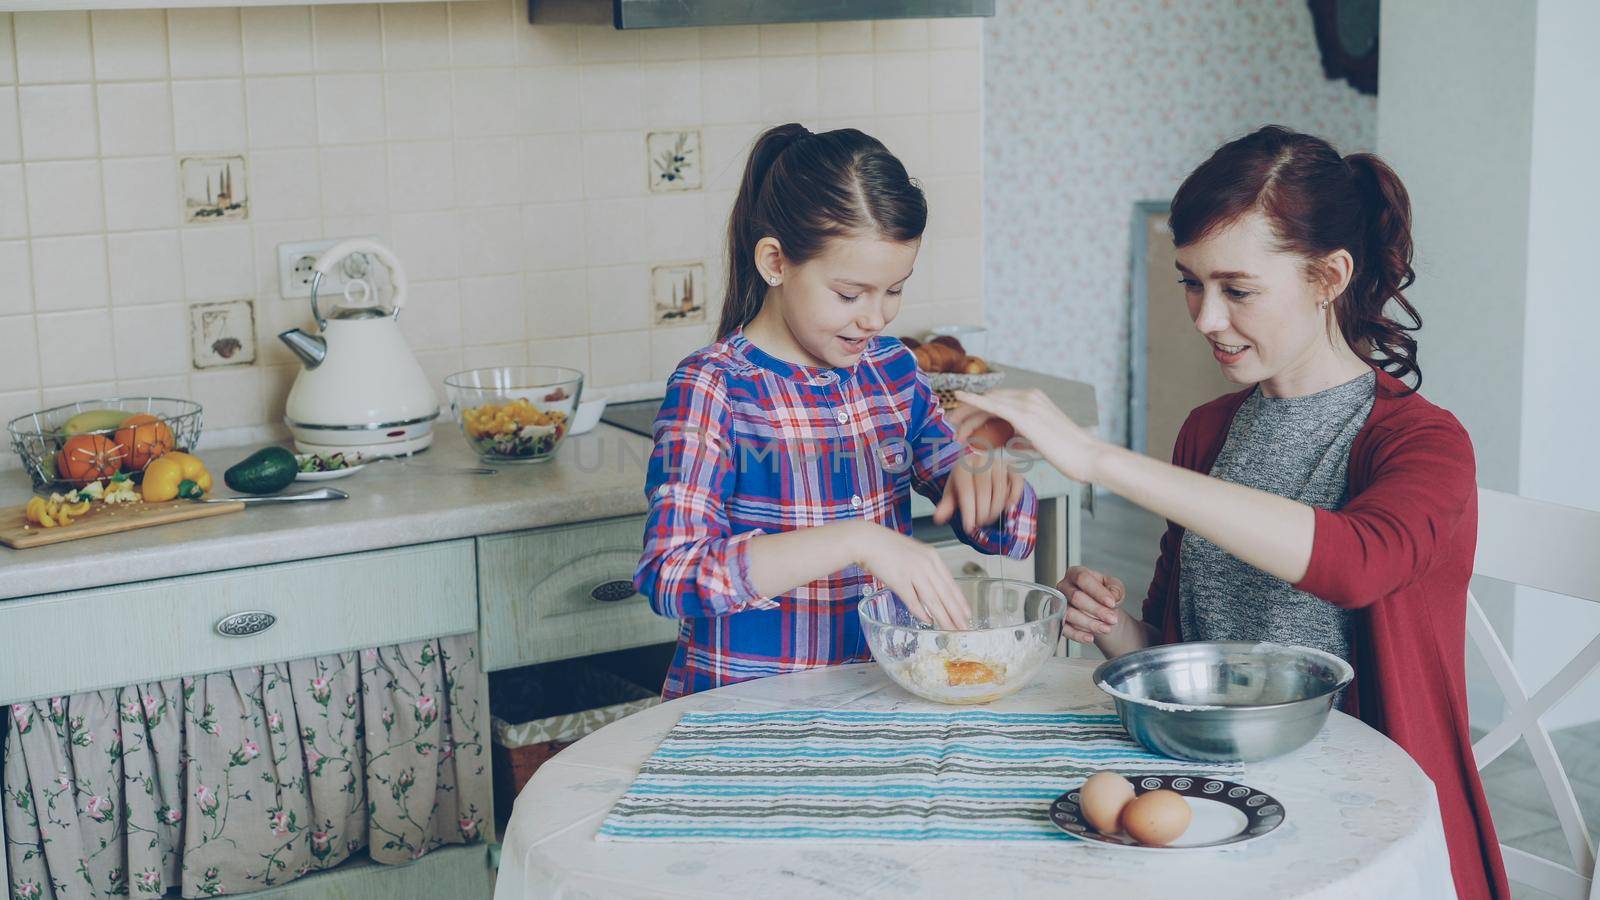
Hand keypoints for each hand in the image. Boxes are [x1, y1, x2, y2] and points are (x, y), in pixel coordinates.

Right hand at [853, 523, 972, 629]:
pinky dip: (921, 612)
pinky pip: (913, 601)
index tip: (967, 613)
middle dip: (956, 613)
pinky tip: (928, 621)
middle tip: (964, 628)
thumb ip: (925, 568)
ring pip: (933, 600)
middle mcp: (926, 565)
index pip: (951, 583)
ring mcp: (913, 572)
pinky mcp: (899, 581)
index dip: (960, 601)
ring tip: (950, 629)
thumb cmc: (887, 546)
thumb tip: (932, 588)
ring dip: (943, 617)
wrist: (867, 540)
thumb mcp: (914, 553)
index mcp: (932, 557)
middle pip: (945, 594)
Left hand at [933, 449, 1026, 532]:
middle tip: (979, 523)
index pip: (967, 491)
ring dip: (995, 510)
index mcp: (964, 466)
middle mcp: (982, 462)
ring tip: (988, 518)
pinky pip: (1016, 485)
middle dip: (982, 513)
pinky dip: (1012, 499)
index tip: (968, 527)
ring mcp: (999, 463)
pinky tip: (1005, 508)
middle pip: (984, 492)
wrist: (980, 464)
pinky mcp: (1013, 468)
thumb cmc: (966, 480)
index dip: (968, 512)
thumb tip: (938, 518)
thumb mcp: (953, 491)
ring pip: (1000, 491)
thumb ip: (946, 505)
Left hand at [953, 389, 1105, 482]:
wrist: (1088, 456)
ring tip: (954, 430)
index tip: (962, 423)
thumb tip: (1005, 442)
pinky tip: (961, 399)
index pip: (998, 401)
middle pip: (990, 399)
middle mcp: (1030, 396)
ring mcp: (1028, 403)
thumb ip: (1020, 437)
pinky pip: (994, 405)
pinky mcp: (1026, 415)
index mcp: (1034, 400)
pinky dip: (975, 400)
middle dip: (968, 413)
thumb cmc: (1068, 454)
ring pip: (989, 403)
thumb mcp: (1038, 441)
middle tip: (952, 427)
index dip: (977, 411)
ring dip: (968, 414)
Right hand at [1056, 566, 1126, 643]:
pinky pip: (1064, 629)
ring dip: (1090, 623)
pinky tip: (1090, 637)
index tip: (1112, 603)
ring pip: (1069, 614)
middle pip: (1076, 597)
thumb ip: (1116, 589)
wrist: (1100, 610)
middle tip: (1112, 619)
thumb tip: (1113, 596)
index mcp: (1076, 573)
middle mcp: (1064, 587)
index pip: (1083, 578)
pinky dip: (1077, 635)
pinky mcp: (1057, 620)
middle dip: (1096, 610)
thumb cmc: (1104, 595)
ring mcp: (1058, 604)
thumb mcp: (1114, 588)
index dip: (1097, 591)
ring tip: (1106, 629)